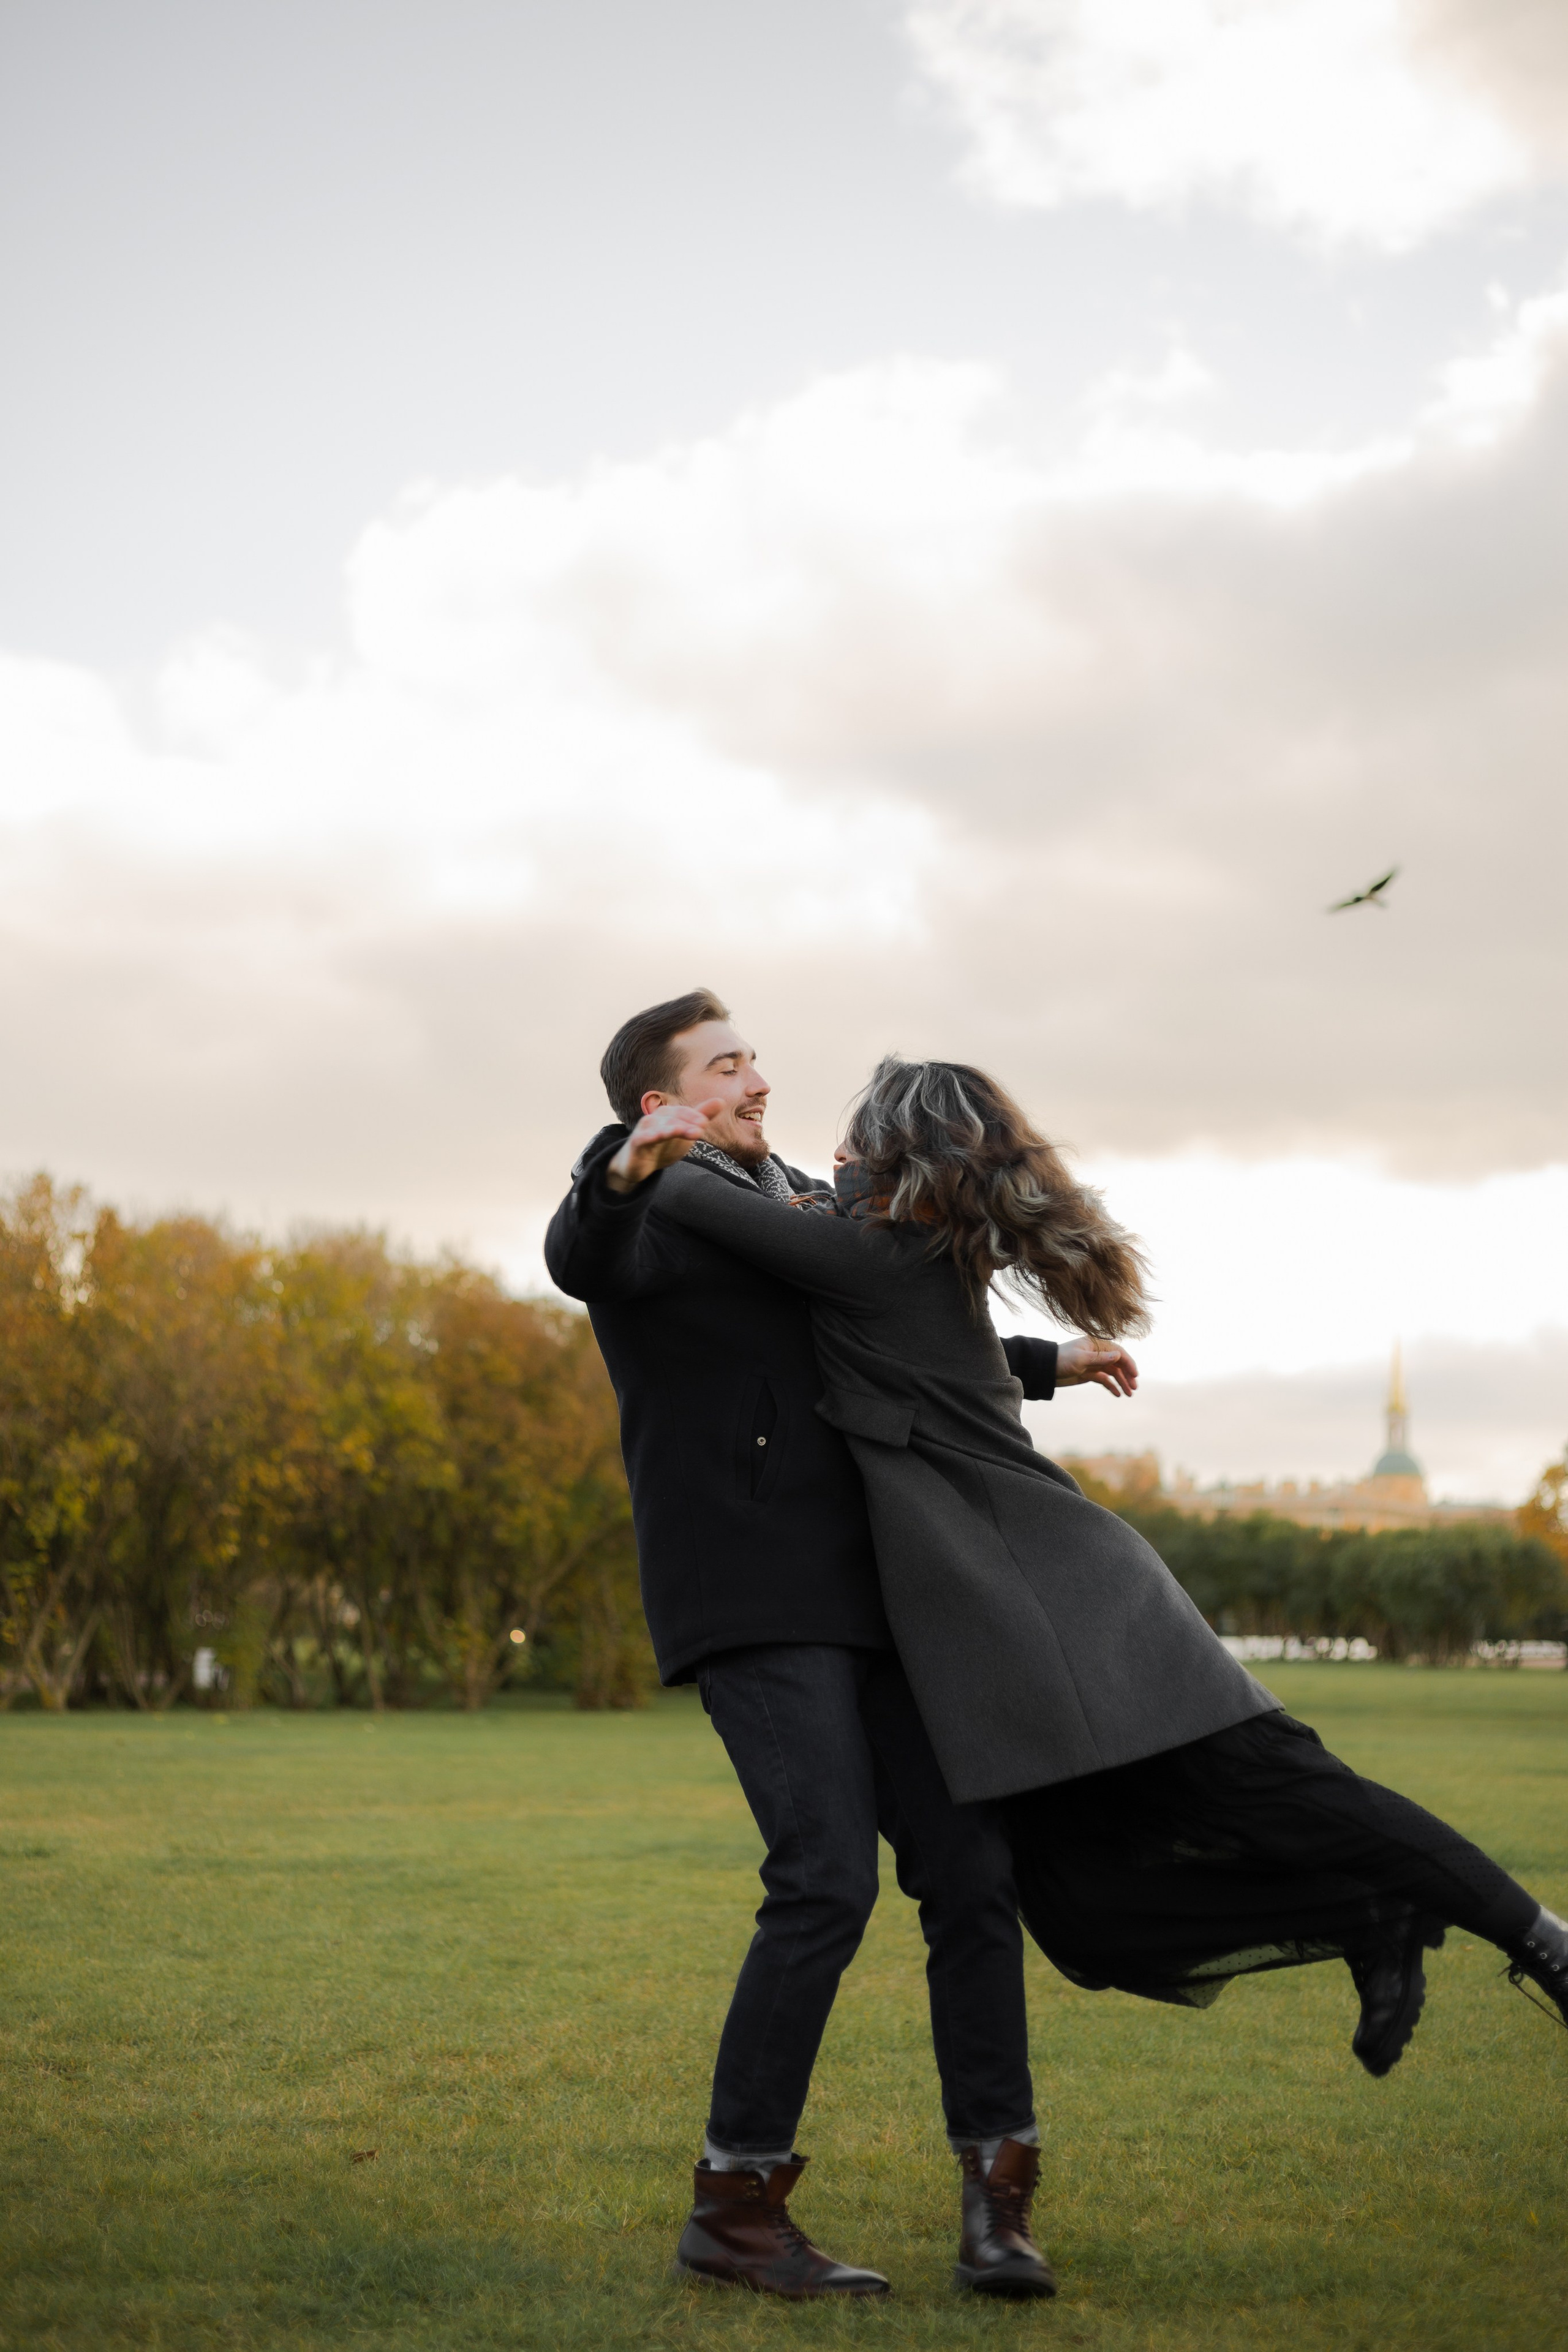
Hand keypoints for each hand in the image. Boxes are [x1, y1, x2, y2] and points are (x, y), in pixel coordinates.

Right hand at [605, 1099, 725, 1192]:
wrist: (640, 1164)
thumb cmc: (664, 1145)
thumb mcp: (686, 1132)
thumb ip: (701, 1116)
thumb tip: (721, 1101)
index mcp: (668, 1114)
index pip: (682, 1112)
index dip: (693, 1116)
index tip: (705, 1123)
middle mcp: (655, 1118)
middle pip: (672, 1118)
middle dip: (686, 1123)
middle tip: (700, 1129)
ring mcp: (645, 1130)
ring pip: (658, 1127)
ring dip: (671, 1129)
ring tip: (681, 1132)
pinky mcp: (636, 1143)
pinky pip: (643, 1138)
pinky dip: (649, 1137)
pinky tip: (656, 1138)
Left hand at [1056, 1338, 1138, 1397]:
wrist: (1046, 1370)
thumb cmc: (1061, 1360)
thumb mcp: (1080, 1359)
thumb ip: (1100, 1358)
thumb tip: (1119, 1355)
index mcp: (1096, 1344)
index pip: (1118, 1352)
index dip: (1128, 1363)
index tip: (1135, 1375)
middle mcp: (1098, 1353)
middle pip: (1118, 1363)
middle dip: (1127, 1375)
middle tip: (1134, 1388)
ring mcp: (1094, 1363)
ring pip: (1113, 1373)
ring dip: (1122, 1382)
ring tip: (1129, 1394)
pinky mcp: (1090, 1373)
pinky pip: (1105, 1379)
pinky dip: (1112, 1386)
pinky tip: (1118, 1394)